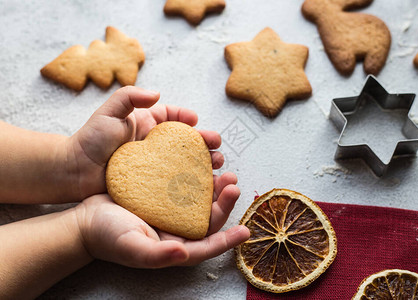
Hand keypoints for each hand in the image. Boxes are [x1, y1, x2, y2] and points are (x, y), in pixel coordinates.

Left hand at [69, 86, 223, 199]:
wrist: (75, 173)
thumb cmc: (90, 140)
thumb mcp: (109, 112)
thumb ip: (130, 96)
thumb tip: (156, 93)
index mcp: (147, 124)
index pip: (173, 118)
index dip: (188, 119)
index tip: (198, 123)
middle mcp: (154, 145)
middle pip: (186, 142)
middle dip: (204, 144)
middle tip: (217, 148)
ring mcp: (155, 165)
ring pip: (186, 162)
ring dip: (203, 163)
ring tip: (216, 166)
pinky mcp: (153, 184)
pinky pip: (176, 181)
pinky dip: (191, 182)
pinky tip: (202, 186)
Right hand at [75, 173, 249, 267]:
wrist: (85, 218)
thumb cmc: (106, 237)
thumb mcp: (131, 247)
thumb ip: (157, 254)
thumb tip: (183, 252)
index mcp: (174, 246)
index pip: (206, 245)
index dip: (227, 240)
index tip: (245, 230)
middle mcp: (176, 229)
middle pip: (207, 217)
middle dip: (224, 202)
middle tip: (232, 182)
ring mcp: (169, 211)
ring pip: (199, 199)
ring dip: (213, 186)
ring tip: (222, 169)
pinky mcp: (162, 195)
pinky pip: (184, 185)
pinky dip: (194, 175)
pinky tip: (200, 162)